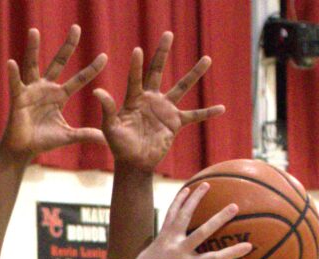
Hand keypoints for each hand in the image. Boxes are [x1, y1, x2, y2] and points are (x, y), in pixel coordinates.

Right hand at [1, 26, 106, 157]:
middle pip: (58, 62)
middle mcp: (46, 87)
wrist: (23, 149)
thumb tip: (105, 140)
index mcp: (60, 95)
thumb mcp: (68, 136)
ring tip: (34, 31)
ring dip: (33, 49)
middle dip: (68, 46)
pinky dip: (14, 74)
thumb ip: (85, 135)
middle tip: (77, 27)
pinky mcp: (19, 98)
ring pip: (33, 65)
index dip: (92, 69)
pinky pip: (16, 84)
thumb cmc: (44, 140)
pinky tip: (12, 63)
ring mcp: (32, 90)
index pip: (79, 79)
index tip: (105, 56)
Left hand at [95, 33, 223, 170]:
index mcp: (134, 98)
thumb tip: (97, 91)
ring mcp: (164, 109)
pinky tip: (222, 108)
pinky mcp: (175, 123)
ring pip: (182, 86)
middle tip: (168, 34)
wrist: (134, 164)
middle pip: (158, 70)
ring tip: (207, 58)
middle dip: (162, 52)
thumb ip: (107, 109)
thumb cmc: (119, 146)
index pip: (135, 78)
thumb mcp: (110, 128)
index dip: (136, 66)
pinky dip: (207, 113)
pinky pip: (194, 116)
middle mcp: (150, 99)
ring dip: (194, 73)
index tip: (138, 51)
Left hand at [128, 183, 249, 258]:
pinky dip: (179, 201)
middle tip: (234, 207)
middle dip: (219, 219)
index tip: (249, 246)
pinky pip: (171, 214)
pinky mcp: (162, 234)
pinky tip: (188, 189)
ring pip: (184, 215)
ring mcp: (169, 240)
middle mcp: (179, 250)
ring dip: (196, 199)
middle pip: (202, 232)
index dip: (232, 253)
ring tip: (207, 185)